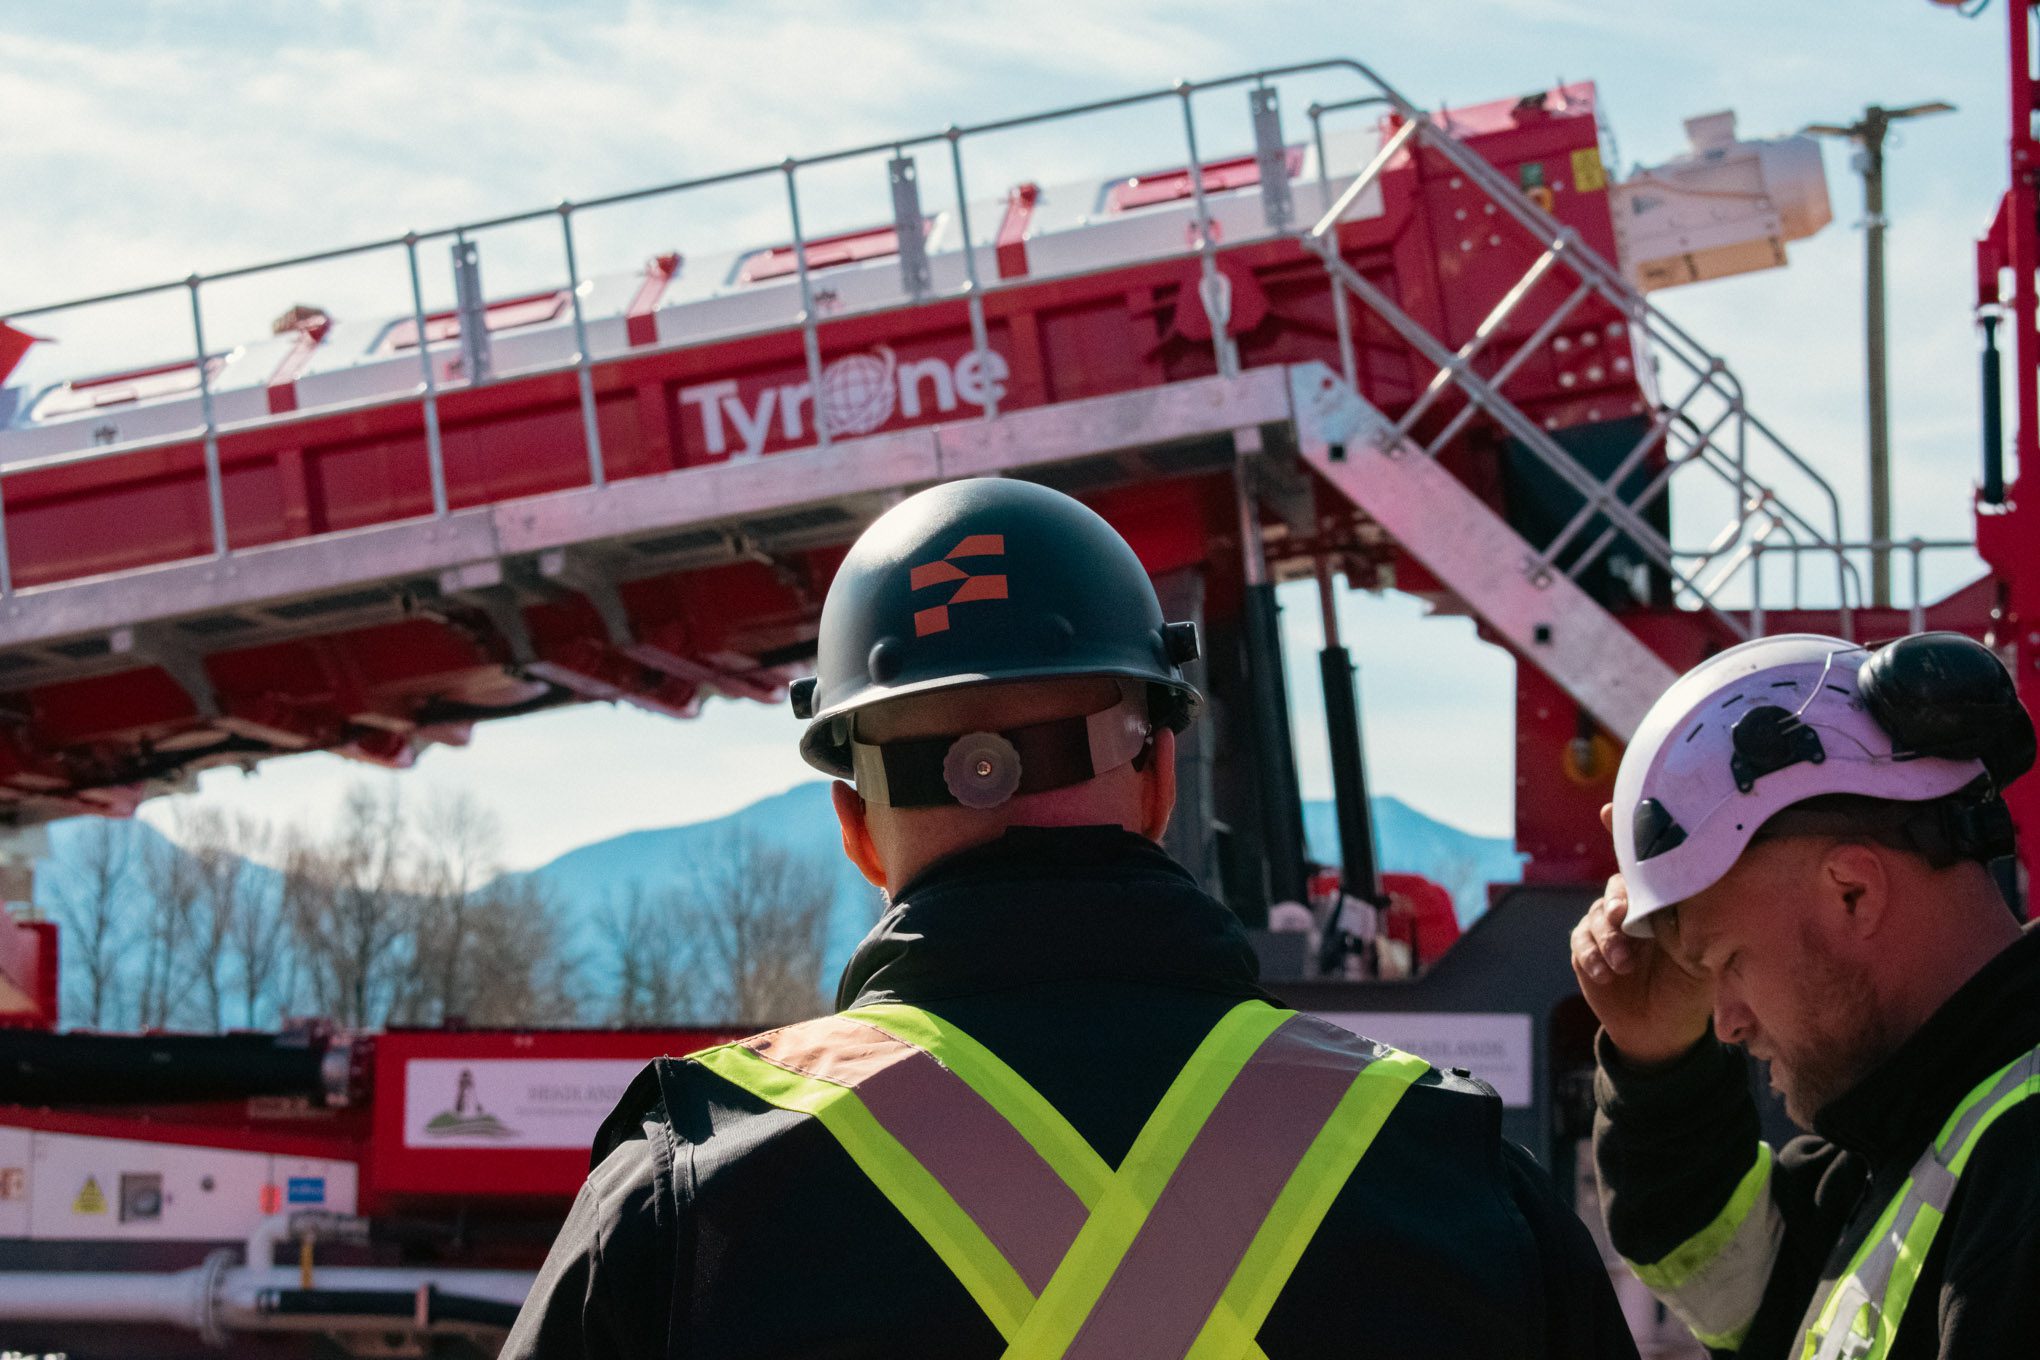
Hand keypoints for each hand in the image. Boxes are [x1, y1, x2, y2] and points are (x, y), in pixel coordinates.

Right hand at [1568, 807, 1713, 1067]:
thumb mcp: (1701, 955)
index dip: (1622, 832)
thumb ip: (1692, 927)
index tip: (1606, 810)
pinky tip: (1607, 972)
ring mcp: (1605, 929)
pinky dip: (1592, 956)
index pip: (1643, 864)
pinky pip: (1581, 944)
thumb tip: (1688, 897)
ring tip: (1623, 964)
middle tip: (1624, 919)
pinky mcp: (1586, 952)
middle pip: (1616, 888)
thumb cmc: (1690, 987)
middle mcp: (1631, 908)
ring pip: (1597, 917)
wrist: (1663, 1029)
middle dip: (1617, 901)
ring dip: (1607, 938)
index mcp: (1661, 902)